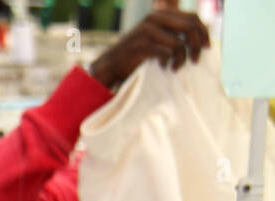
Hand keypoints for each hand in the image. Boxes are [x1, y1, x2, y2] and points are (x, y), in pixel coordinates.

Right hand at [89, 9, 208, 90]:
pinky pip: (167, 53)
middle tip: (196, 60)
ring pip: (180, 43)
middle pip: (190, 27)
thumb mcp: (157, 37)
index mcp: (161, 14)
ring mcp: (147, 31)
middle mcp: (154, 18)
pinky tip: (164, 68)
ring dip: (182, 59)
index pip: (192, 17)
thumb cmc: (137, 54)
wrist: (111, 64)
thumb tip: (201, 36)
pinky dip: (169, 63)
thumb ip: (173, 32)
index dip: (204, 32)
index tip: (208, 47)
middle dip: (197, 45)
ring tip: (177, 67)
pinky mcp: (142, 45)